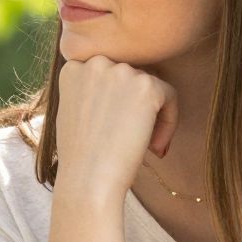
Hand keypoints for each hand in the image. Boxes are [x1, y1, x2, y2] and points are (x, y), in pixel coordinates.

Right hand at [53, 57, 177, 198]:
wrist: (87, 180)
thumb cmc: (79, 155)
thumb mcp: (71, 110)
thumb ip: (89, 90)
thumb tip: (117, 87)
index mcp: (73, 66)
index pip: (107, 74)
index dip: (115, 102)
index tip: (113, 129)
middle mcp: (96, 61)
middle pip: (129, 77)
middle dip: (134, 107)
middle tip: (127, 140)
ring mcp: (121, 71)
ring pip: (150, 86)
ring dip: (152, 115)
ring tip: (142, 147)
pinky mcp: (146, 86)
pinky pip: (169, 97)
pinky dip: (168, 123)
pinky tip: (154, 148)